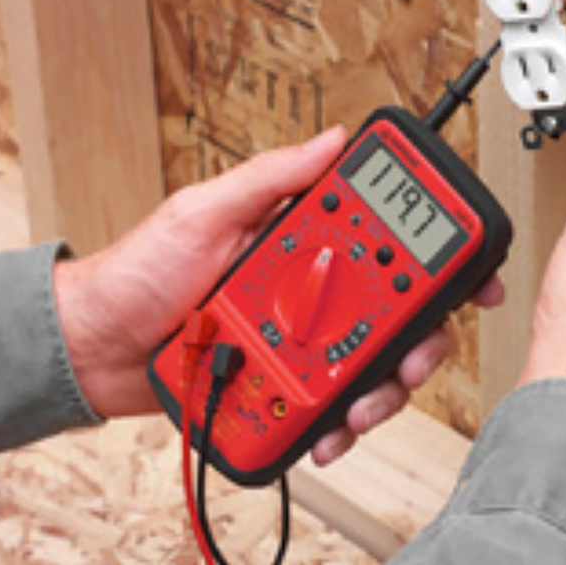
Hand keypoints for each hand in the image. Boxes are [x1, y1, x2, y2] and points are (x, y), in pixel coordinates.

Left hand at [52, 126, 504, 464]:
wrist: (94, 348)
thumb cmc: (140, 272)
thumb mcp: (202, 210)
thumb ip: (270, 178)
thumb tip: (331, 139)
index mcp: (305, 243)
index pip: (386, 242)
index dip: (438, 256)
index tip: (471, 272)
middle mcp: (314, 291)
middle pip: (398, 313)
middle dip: (422, 339)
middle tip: (414, 354)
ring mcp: (303, 341)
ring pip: (375, 366)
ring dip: (384, 388)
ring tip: (361, 402)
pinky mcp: (288, 384)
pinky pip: (332, 406)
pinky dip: (341, 422)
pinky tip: (331, 427)